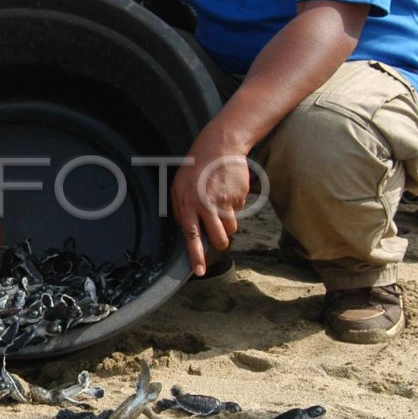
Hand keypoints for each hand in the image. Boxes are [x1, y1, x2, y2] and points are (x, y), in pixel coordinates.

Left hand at [170, 133, 251, 276]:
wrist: (218, 147)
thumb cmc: (194, 169)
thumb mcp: (178, 188)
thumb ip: (182, 211)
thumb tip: (187, 232)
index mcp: (188, 205)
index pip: (192, 237)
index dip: (197, 257)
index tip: (200, 272)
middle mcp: (207, 206)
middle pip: (220, 239)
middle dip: (221, 243)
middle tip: (219, 237)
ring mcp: (226, 202)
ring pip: (232, 228)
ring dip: (227, 225)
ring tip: (220, 206)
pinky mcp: (239, 197)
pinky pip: (239, 211)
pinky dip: (233, 206)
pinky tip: (226, 191)